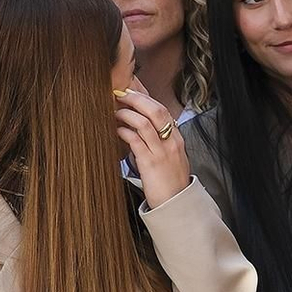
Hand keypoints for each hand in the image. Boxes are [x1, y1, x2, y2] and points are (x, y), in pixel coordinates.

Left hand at [116, 83, 189, 208]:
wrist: (176, 203)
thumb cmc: (170, 182)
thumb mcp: (169, 157)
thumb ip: (156, 142)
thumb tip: (135, 130)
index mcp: (176, 138)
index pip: (162, 108)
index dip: (145, 96)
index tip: (131, 87)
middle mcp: (171, 141)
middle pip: (155, 109)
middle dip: (136, 98)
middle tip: (120, 93)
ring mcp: (162, 151)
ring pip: (145, 122)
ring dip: (127, 113)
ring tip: (115, 111)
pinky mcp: (150, 162)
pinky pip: (136, 140)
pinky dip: (124, 131)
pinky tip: (117, 129)